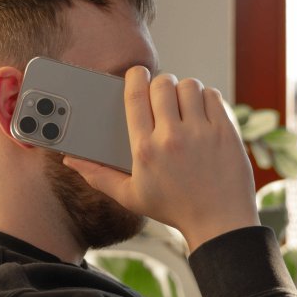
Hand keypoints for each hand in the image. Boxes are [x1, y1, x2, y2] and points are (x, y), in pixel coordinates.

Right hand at [63, 66, 258, 251]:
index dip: (134, 76)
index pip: (135, 96)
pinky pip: (212, 96)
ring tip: (182, 103)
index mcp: (145, 150)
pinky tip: (201, 111)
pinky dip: (206, 98)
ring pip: (189, 85)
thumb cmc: (173, 208)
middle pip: (162, 84)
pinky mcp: (225, 132)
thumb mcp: (130, 196)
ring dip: (183, 89)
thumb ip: (98, 175)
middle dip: (160, 83)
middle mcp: (172, 137)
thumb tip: (71, 161)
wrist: (219, 223)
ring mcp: (202, 133)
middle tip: (161, 94)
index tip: (136, 74)